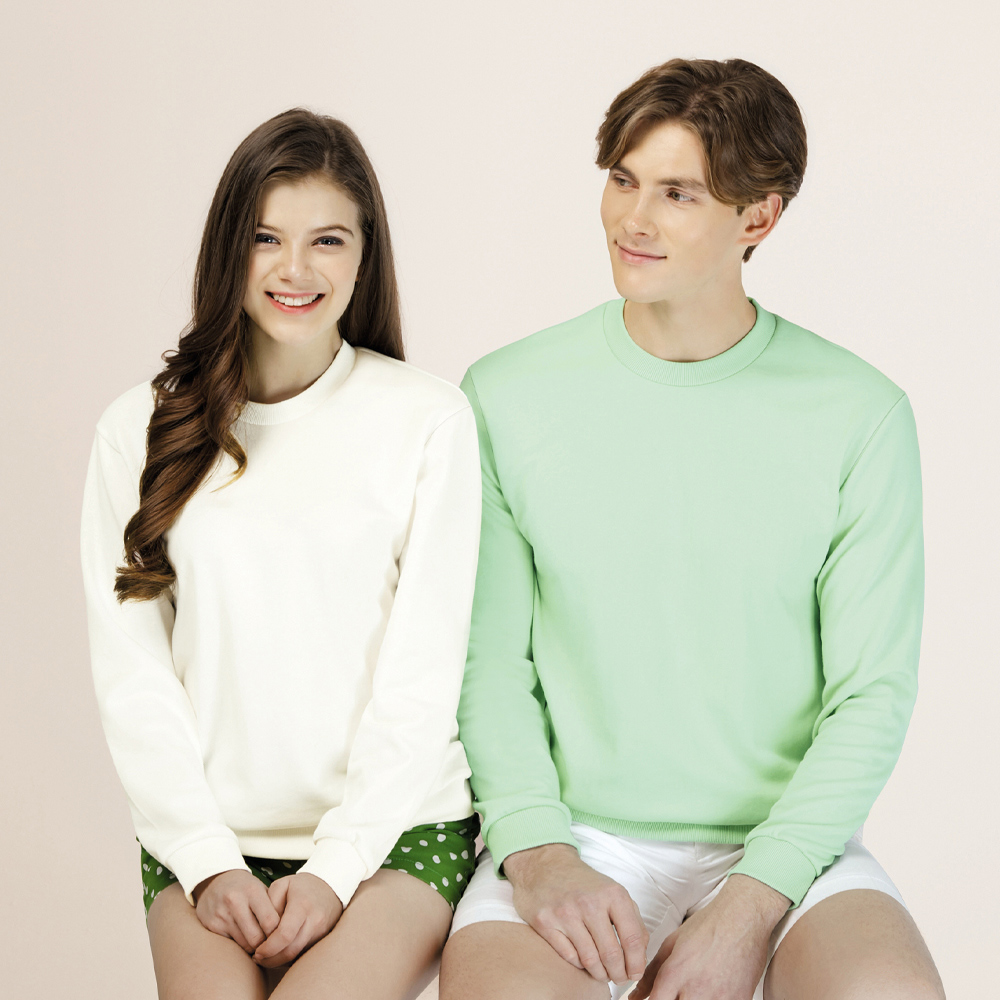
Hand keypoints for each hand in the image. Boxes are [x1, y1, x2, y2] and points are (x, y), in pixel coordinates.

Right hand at [193, 869, 280, 953]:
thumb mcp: (260, 890)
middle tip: (272, 947)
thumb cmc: (245, 889)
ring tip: (261, 946)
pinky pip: (231, 945)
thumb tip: (289, 932)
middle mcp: (235, 901)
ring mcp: (222, 914)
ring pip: (244, 944)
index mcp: (252, 891)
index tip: (282, 938)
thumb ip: (273, 907)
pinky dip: (241, 947)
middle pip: (257, 937)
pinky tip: (245, 941)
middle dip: (266, 946)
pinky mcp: (212, 926)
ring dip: (254, 949)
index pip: (270, 921)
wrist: (215, 882)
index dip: (278, 934)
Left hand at [253, 872, 343, 967]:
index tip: (257, 951)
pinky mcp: (323, 940)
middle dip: (271, 960)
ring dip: (279, 962)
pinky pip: (303, 955)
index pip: (285, 935)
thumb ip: (269, 906)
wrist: (329, 888)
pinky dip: (289, 958)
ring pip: (297, 956)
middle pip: (291, 951)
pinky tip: (279, 953)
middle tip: (258, 958)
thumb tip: (264, 933)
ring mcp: (322, 932)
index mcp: (302, 905)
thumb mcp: (282, 885)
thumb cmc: (300, 887)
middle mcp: (315, 920)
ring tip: (266, 957)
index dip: (268, 948)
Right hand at [503, 843, 647, 984]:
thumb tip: (640, 956)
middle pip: (611, 955)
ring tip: (603, 974)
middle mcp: (589, 903)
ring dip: (600, 974)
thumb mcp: (614, 892)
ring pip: (590, 961)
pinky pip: (569, 956)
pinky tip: (583, 960)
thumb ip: (633, 921)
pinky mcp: (545, 922)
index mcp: (612, 894)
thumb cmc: (584, 883)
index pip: (633, 939)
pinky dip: (580, 964)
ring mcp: (565, 913)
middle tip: (619, 978)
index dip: (637, 964)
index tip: (636, 974)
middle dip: (619, 975)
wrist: (546, 866)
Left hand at [631, 874, 789, 999]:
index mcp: (675, 973)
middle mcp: (695, 990)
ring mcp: (718, 999)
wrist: (743, 918)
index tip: (654, 999)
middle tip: (676, 992)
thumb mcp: (673, 944)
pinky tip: (711, 990)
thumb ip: (652, 973)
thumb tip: (635, 996)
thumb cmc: (707, 926)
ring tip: (693, 990)